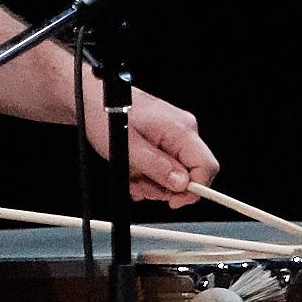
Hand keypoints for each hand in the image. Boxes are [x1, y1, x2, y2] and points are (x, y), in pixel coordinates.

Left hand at [89, 86, 218, 205]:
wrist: (95, 100)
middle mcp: (184, 130)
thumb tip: (182, 184)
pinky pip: (167, 166)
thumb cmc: (107, 116)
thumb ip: (157, 167)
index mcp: (181, 129)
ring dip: (153, 182)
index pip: (207, 166)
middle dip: (164, 187)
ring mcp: (176, 135)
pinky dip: (150, 175)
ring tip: (132, 174)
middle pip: (190, 174)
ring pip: (176, 174)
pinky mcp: (167, 139)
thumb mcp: (128, 149)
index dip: (194, 190)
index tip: (171, 201)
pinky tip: (134, 169)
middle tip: (140, 184)